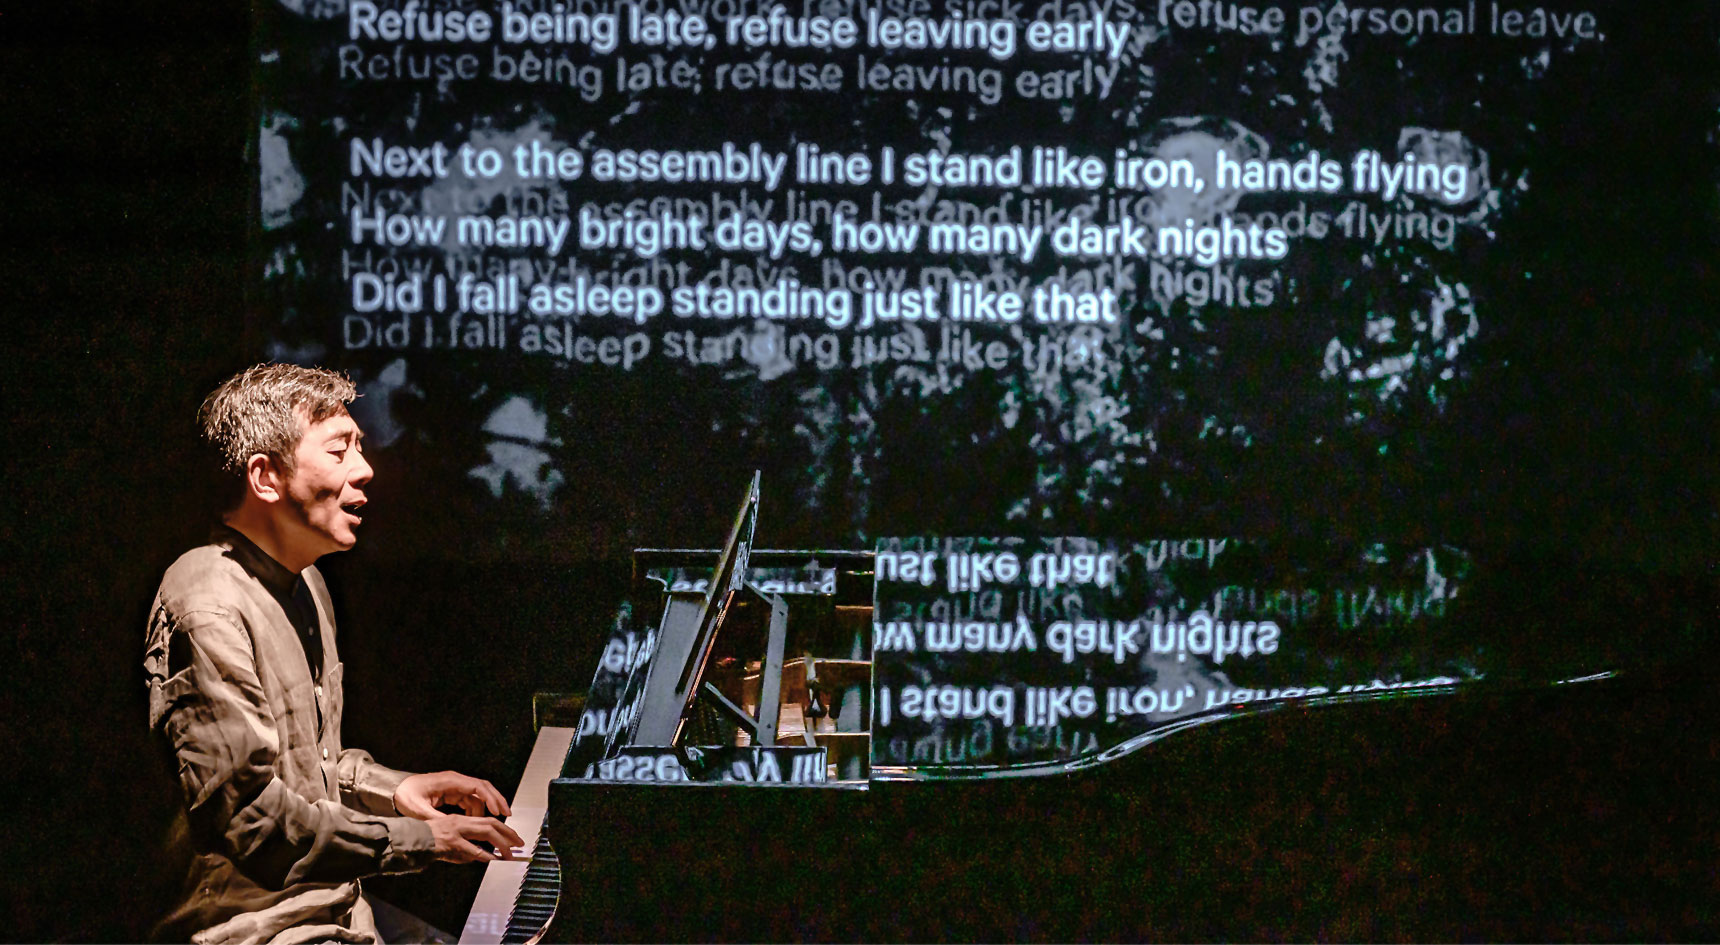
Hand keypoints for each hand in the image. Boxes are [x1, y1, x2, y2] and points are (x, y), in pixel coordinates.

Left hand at [394, 770, 511, 819]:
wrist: (394, 789)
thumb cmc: (405, 795)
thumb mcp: (419, 809)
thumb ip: (437, 819)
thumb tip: (452, 830)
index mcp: (450, 781)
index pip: (478, 786)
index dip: (491, 798)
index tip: (499, 811)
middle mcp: (456, 781)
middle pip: (484, 788)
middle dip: (497, 801)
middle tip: (507, 815)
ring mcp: (455, 787)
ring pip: (479, 796)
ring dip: (487, 808)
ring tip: (493, 824)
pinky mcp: (453, 793)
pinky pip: (471, 800)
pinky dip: (477, 810)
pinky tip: (478, 821)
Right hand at [427, 814, 525, 863]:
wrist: (411, 840)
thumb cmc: (429, 839)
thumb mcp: (451, 836)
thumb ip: (468, 842)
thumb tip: (484, 854)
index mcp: (462, 819)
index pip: (489, 820)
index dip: (505, 829)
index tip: (515, 837)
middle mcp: (461, 822)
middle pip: (492, 824)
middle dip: (509, 834)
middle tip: (519, 844)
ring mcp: (456, 832)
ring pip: (486, 833)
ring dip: (500, 844)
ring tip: (509, 854)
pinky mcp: (451, 843)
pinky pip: (472, 849)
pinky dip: (484, 854)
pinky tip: (492, 859)